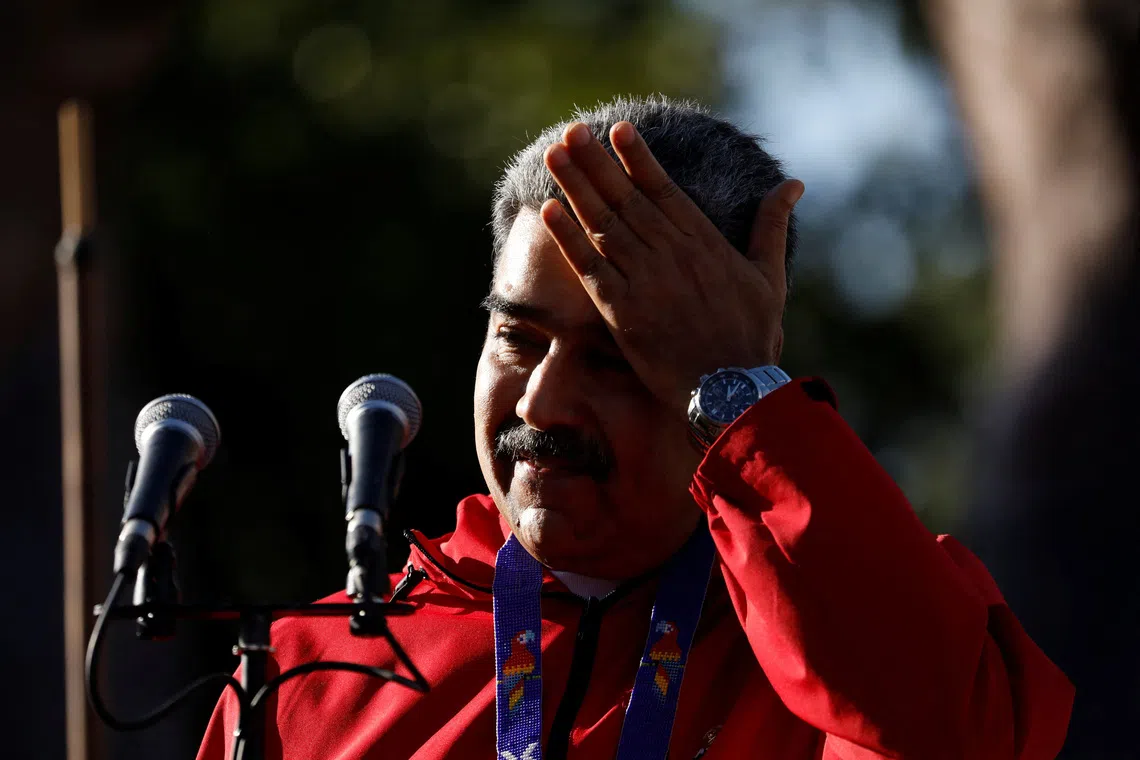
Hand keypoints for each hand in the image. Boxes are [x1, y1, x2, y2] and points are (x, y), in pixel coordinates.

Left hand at [539, 121, 803, 415]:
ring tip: (555, 155)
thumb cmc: (752, 336)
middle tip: (571, 130)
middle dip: (596, 162)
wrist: (732, 391)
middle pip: (626, 198)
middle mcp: (671, 254)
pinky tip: (549, 211)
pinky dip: (569, 238)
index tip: (618, 129)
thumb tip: (793, 185)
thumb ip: (772, 226)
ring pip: (604, 224)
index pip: (664, 190)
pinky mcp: (623, 312)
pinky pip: (589, 268)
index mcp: (704, 242)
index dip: (638, 158)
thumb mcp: (771, 276)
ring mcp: (645, 281)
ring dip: (577, 187)